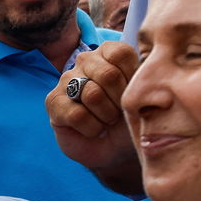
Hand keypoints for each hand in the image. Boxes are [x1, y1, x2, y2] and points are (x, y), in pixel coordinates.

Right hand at [46, 41, 143, 195]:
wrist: (116, 148)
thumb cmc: (131, 117)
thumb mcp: (143, 96)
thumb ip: (143, 78)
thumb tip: (146, 70)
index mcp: (110, 52)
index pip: (122, 54)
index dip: (132, 79)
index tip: (132, 94)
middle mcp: (86, 60)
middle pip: (108, 75)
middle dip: (120, 101)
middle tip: (120, 112)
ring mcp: (67, 79)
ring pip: (92, 94)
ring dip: (107, 115)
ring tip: (108, 120)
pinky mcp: (54, 101)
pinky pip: (76, 114)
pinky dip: (92, 128)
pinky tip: (94, 129)